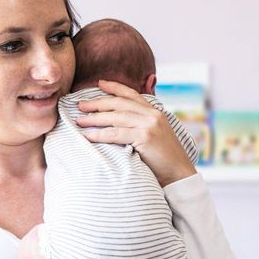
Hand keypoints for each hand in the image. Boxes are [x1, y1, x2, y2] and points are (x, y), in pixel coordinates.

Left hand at [76, 79, 196, 186]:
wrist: (179, 175)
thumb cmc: (163, 160)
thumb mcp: (154, 136)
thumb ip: (140, 125)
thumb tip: (118, 123)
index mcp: (155, 112)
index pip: (132, 95)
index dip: (115, 88)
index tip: (99, 83)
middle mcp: (153, 115)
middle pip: (119, 104)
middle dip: (98, 103)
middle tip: (80, 105)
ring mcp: (150, 125)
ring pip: (116, 117)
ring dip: (95, 118)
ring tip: (79, 121)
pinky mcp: (145, 137)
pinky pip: (116, 133)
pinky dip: (99, 134)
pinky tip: (88, 136)